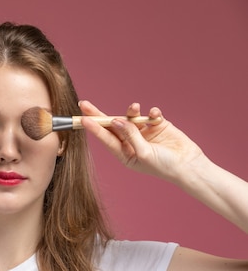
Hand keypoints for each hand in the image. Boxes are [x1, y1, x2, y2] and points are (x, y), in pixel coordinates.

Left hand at [79, 100, 205, 182]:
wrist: (189, 165)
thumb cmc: (164, 166)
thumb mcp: (144, 153)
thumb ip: (130, 135)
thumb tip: (116, 120)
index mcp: (124, 152)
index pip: (105, 138)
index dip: (93, 128)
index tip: (81, 119)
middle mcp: (130, 141)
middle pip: (111, 125)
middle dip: (99, 115)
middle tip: (84, 104)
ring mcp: (143, 132)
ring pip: (130, 117)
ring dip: (131, 111)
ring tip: (135, 107)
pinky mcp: (156, 124)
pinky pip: (149, 114)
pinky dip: (151, 112)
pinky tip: (155, 115)